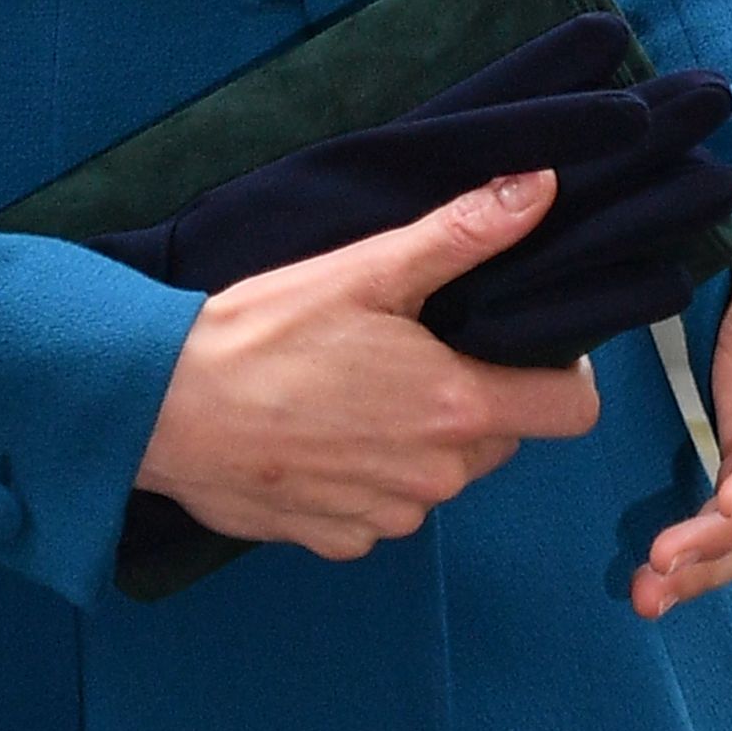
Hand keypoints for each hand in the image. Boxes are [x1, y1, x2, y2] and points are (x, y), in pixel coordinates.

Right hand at [133, 166, 606, 559]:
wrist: (160, 407)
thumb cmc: (263, 335)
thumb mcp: (369, 270)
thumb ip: (464, 234)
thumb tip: (539, 190)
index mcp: (457, 409)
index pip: (571, 412)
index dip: (562, 376)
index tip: (525, 349)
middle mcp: (433, 478)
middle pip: (501, 441)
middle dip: (475, 402)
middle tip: (417, 357)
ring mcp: (382, 516)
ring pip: (438, 477)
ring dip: (416, 443)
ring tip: (355, 394)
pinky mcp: (332, 540)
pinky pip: (379, 512)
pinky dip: (363, 481)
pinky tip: (319, 438)